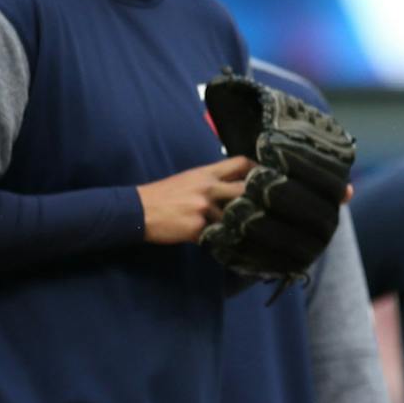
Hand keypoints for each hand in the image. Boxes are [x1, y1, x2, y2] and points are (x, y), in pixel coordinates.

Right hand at [138, 156, 252, 244]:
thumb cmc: (164, 194)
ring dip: (238, 224)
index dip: (256, 169)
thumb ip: (212, 181)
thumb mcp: (189, 179)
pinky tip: (222, 240)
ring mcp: (204, 208)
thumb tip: (236, 186)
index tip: (265, 178)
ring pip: (235, 216)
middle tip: (262, 207)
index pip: (240, 163)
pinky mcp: (199, 228)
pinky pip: (220, 235)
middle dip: (256, 198)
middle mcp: (209, 188)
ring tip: (240, 229)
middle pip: (246, 189)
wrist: (139, 210)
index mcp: (206, 173)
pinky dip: (222, 239)